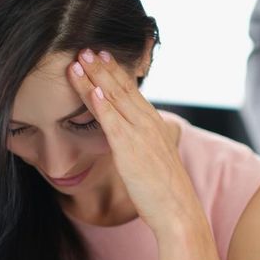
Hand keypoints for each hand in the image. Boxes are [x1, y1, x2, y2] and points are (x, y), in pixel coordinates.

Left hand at [65, 49, 205, 234]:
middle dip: (103, 66)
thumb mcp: (154, 162)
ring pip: (115, 98)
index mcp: (154, 125)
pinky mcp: (131, 149)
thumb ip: (141, 147)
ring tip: (81, 58)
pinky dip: (101, 103)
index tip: (102, 56)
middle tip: (87, 47)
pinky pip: (113, 121)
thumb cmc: (165, 193)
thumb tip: (129, 143)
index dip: (115, 72)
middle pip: (122, 88)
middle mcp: (149, 124)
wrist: (178, 211)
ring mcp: (140, 134)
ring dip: (96, 77)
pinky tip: (90, 88)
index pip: (132, 92)